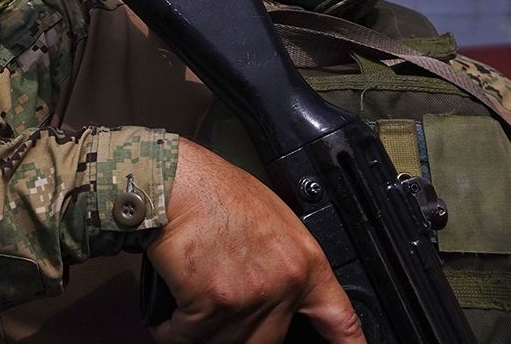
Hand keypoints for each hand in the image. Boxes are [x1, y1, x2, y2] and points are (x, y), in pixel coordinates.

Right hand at [144, 141, 365, 343]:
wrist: (177, 182)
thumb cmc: (212, 193)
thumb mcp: (269, 223)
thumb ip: (280, 264)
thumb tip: (271, 294)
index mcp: (303, 262)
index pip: (339, 318)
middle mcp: (284, 282)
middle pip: (268, 342)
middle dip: (236, 333)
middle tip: (216, 311)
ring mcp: (251, 295)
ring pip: (224, 343)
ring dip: (199, 333)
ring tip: (186, 307)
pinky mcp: (214, 302)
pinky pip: (190, 336)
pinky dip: (173, 330)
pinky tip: (170, 315)